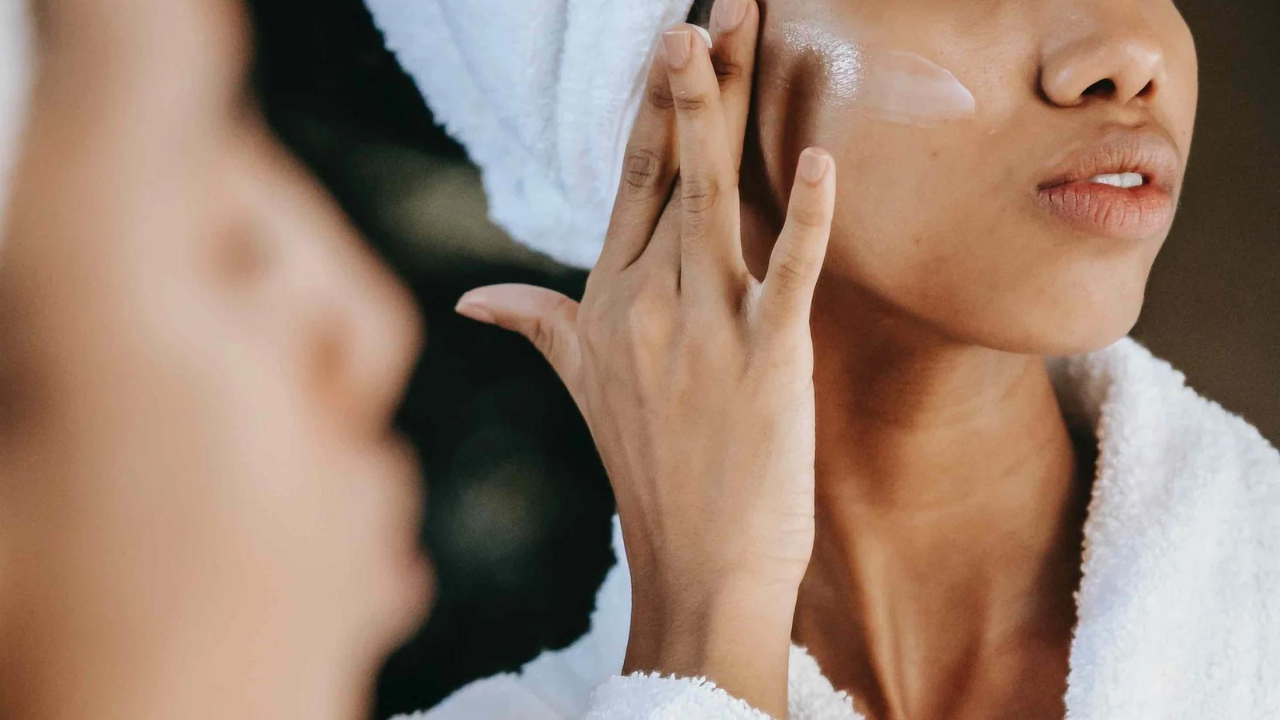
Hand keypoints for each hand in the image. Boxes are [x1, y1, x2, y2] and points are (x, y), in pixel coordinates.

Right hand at [453, 1, 835, 714]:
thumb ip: (537, 324)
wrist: (697, 564)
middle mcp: (647, 300)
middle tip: (716, 3)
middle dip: (692, 77)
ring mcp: (703, 327)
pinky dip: (806, 216)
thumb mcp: (581, 384)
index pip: (631, 179)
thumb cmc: (648, 472)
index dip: (654, 104)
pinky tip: (820, 156)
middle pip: (672, 166)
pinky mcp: (765, 359)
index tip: (671, 36)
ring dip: (724, 108)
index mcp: (608, 298)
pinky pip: (787, 273)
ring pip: (714, 195)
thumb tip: (474, 298)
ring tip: (736, 26)